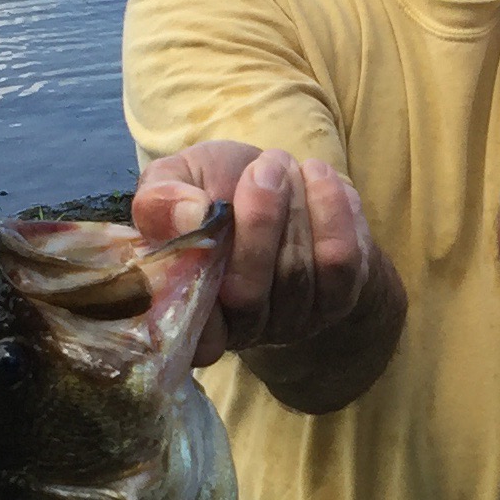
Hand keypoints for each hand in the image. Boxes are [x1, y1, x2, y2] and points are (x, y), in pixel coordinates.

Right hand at [134, 142, 399, 402]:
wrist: (283, 184)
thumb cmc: (217, 190)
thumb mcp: (175, 181)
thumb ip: (159, 199)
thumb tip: (190, 215)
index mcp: (188, 313)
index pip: (189, 334)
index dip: (191, 285)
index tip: (203, 213)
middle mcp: (240, 330)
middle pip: (246, 294)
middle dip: (258, 220)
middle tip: (263, 166)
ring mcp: (291, 321)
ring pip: (295, 272)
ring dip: (294, 205)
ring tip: (284, 165)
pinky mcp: (338, 300)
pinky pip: (340, 261)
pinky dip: (331, 209)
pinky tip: (318, 177)